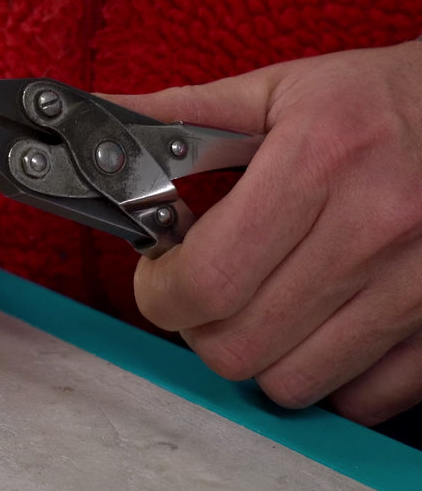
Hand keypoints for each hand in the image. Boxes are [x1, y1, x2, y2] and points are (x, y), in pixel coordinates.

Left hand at [118, 42, 421, 425]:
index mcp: (318, 161)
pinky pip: (362, 399)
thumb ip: (180, 116)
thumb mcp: (277, 91)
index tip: (158, 274)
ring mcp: (416, 286)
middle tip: (204, 288)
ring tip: (261, 304)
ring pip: (292, 384)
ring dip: (257, 353)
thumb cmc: (375, 99)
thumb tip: (100, 126)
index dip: (159, 291)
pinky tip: (318, 326)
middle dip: (197, 324)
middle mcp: (374, 229)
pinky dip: (326, 376)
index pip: (207, 279)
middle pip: (236, 346)